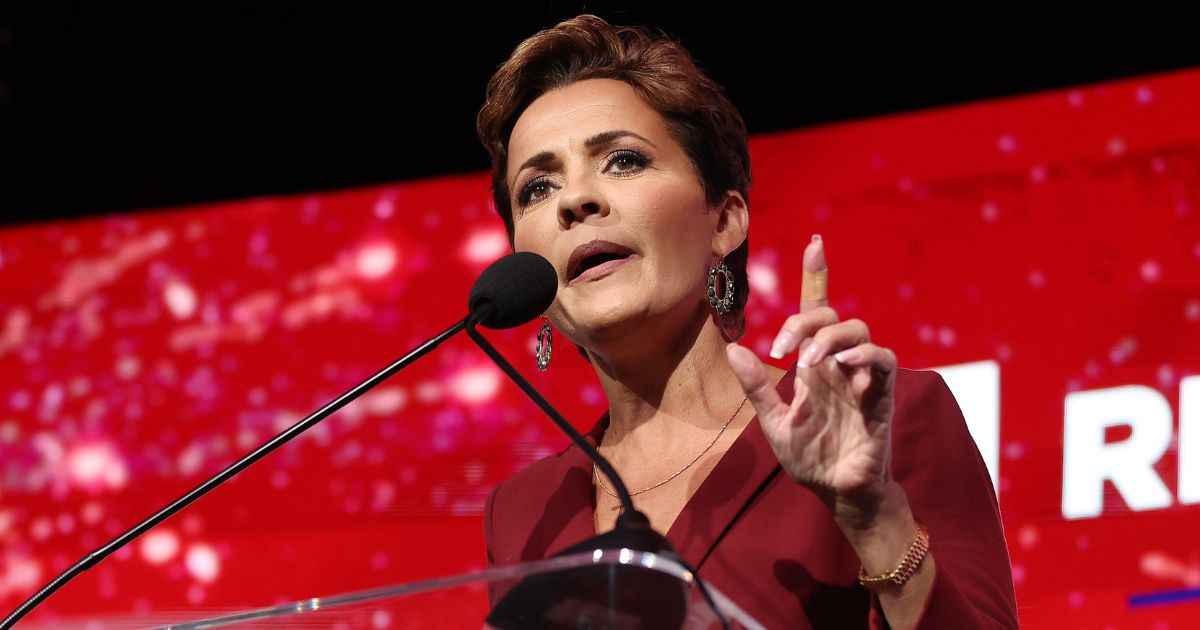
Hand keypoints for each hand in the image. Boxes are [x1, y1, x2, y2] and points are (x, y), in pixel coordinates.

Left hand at [725, 235, 898, 524]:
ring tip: (807, 362)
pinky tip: (843, 364)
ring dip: (830, 337)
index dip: (816, 277)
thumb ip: (756, 387)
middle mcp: (838, 364)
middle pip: (833, 316)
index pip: (816, 311)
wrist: (836, 493)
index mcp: (814, 366)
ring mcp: (861, 378)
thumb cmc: (810, 458)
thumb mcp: (773, 422)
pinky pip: (883, 360)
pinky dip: (865, 355)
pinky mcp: (881, 396)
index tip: (814, 244)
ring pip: (859, 330)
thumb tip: (733, 347)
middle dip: (806, 321)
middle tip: (783, 349)